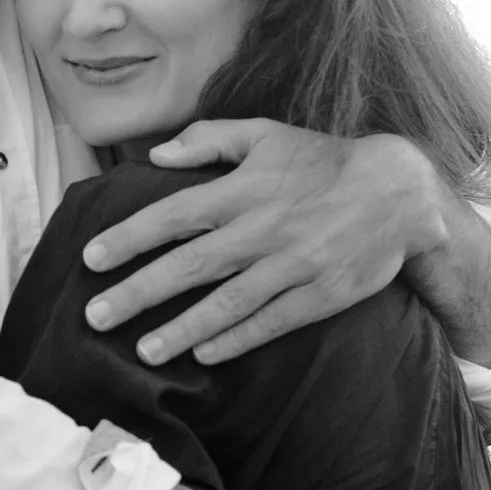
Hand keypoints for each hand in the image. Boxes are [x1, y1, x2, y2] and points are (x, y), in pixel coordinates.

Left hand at [82, 121, 439, 364]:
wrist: (399, 192)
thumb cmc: (322, 161)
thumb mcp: (266, 135)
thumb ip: (209, 140)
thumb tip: (156, 155)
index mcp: (244, 189)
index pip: (173, 215)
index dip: (129, 237)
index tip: (91, 259)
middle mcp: (262, 229)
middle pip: (189, 266)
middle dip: (138, 293)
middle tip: (95, 317)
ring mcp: (292, 266)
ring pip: (227, 303)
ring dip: (182, 329)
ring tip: (143, 350)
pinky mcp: (319, 295)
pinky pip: (271, 322)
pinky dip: (237, 339)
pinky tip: (204, 354)